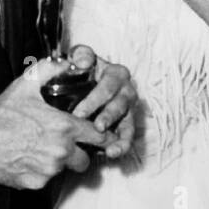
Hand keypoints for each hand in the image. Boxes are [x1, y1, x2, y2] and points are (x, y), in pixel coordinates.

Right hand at [0, 58, 113, 188]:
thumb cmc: (2, 113)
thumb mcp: (27, 84)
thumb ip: (51, 69)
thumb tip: (68, 61)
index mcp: (65, 128)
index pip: (99, 136)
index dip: (102, 136)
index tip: (101, 136)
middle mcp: (61, 151)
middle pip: (86, 160)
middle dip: (81, 153)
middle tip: (69, 145)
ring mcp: (48, 170)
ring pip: (64, 169)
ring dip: (59, 162)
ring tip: (42, 148)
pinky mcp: (35, 183)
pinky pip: (46, 179)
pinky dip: (41, 171)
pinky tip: (28, 158)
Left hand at [63, 44, 136, 160]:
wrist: (83, 86)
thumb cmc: (81, 72)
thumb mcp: (79, 58)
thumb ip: (80, 55)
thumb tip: (83, 62)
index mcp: (117, 73)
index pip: (109, 84)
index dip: (95, 99)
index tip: (78, 113)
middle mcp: (127, 90)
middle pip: (119, 104)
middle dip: (105, 117)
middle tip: (90, 129)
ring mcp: (129, 109)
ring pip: (128, 122)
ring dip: (118, 134)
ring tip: (106, 145)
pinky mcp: (127, 125)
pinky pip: (128, 136)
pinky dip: (122, 145)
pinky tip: (112, 153)